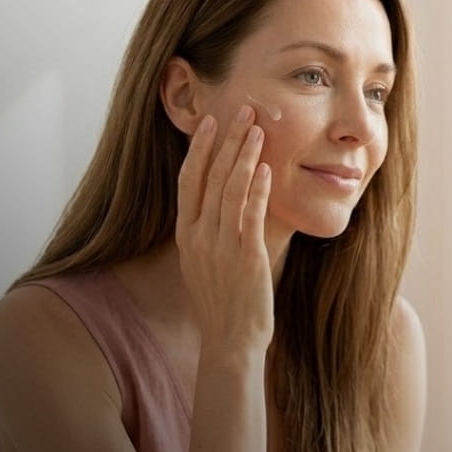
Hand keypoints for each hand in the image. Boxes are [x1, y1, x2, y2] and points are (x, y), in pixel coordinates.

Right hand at [176, 105, 273, 356]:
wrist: (230, 343)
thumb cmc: (223, 307)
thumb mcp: (205, 266)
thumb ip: (209, 235)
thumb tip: (220, 210)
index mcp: (186, 236)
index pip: (188, 181)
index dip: (199, 148)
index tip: (211, 122)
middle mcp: (199, 237)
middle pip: (210, 176)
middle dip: (227, 139)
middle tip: (242, 109)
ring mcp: (220, 246)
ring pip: (230, 189)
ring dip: (244, 154)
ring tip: (257, 127)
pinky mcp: (245, 257)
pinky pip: (250, 214)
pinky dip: (257, 188)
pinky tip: (266, 167)